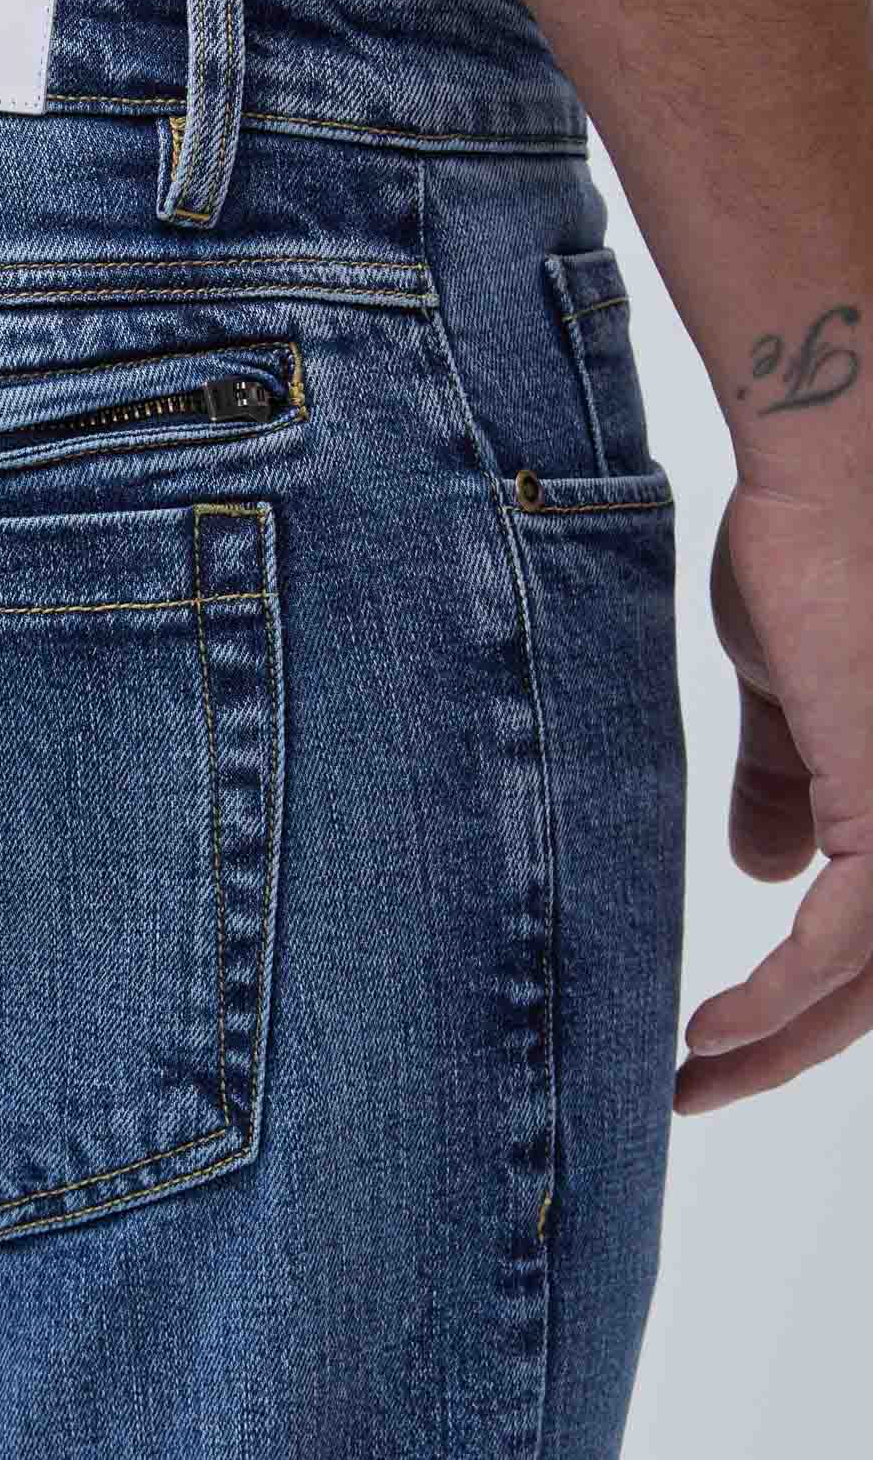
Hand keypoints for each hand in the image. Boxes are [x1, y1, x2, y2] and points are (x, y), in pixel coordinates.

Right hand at [674, 475, 872, 1113]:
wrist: (835, 464)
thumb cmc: (817, 550)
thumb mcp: (793, 694)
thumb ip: (790, 784)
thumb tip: (763, 867)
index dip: (810, 1000)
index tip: (725, 1033)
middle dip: (793, 1046)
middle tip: (703, 1087)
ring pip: (870, 979)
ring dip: (778, 1042)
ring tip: (694, 1075)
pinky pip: (842, 943)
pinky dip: (777, 998)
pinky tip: (713, 1029)